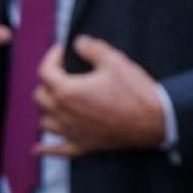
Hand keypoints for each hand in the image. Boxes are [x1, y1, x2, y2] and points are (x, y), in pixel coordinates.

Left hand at [34, 36, 165, 157]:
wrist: (154, 121)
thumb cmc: (134, 91)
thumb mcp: (115, 61)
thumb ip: (92, 48)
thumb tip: (78, 42)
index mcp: (67, 91)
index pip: (46, 70)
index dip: (52, 56)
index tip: (63, 50)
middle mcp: (63, 113)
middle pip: (40, 96)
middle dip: (49, 81)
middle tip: (65, 73)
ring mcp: (72, 132)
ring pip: (45, 121)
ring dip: (48, 110)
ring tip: (59, 102)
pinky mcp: (83, 146)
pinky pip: (57, 150)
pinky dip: (46, 149)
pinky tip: (37, 149)